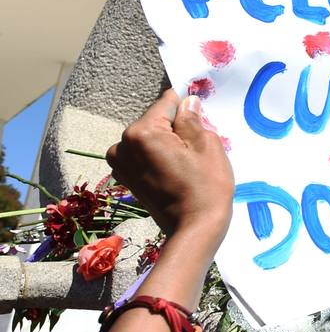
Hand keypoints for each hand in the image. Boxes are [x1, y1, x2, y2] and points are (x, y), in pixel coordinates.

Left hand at [106, 89, 232, 240]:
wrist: (194, 228)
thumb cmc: (205, 186)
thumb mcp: (207, 144)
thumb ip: (192, 119)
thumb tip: (187, 102)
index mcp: (142, 132)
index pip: (167, 103)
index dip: (188, 106)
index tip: (201, 116)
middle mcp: (122, 144)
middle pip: (156, 121)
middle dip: (176, 127)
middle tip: (198, 147)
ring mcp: (120, 163)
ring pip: (151, 137)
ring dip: (168, 142)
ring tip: (187, 162)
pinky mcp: (125, 177)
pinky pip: (144, 154)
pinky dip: (158, 156)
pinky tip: (175, 171)